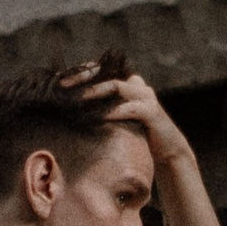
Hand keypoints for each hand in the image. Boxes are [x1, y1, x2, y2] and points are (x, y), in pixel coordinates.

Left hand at [60, 60, 189, 166]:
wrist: (167, 153)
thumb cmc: (137, 138)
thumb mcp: (117, 121)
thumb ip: (101, 110)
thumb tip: (70, 111)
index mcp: (127, 85)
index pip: (101, 71)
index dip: (80, 73)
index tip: (59, 79)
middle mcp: (137, 86)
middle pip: (106, 74)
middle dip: (82, 78)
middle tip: (61, 85)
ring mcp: (145, 97)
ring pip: (116, 87)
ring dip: (94, 92)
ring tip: (76, 99)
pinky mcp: (152, 112)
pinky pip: (128, 108)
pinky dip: (111, 113)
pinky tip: (94, 119)